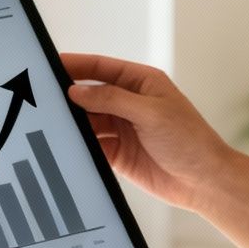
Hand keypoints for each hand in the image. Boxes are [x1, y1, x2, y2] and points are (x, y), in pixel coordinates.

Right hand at [61, 53, 235, 212]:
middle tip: (44, 99)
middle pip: (90, 95)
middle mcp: (129, 103)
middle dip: (69, 97)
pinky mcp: (118, 153)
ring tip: (53, 124)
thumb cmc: (190, 141)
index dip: (76, 65)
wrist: (204, 182)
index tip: (51, 65)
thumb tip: (77, 91)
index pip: (101, 68)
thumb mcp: (150, 113)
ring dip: (73, 123)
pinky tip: (68, 145)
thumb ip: (112, 99)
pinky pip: (92, 145)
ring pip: (88, 121)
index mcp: (141, 83)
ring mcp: (123, 128)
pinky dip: (80, 146)